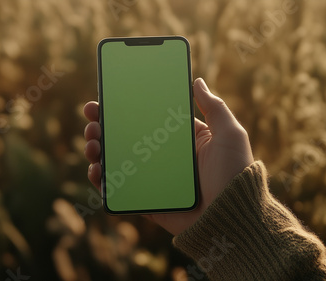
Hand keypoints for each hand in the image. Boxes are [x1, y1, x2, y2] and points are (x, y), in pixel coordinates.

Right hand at [83, 78, 253, 234]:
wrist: (232, 217)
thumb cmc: (234, 173)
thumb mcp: (229, 134)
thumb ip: (214, 107)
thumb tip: (196, 81)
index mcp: (181, 139)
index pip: (147, 117)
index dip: (126, 107)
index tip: (106, 97)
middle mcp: (164, 156)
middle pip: (126, 137)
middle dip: (104, 126)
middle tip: (92, 119)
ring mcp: (153, 178)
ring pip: (118, 160)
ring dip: (98, 150)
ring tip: (91, 143)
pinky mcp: (147, 199)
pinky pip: (120, 188)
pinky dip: (103, 180)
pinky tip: (96, 170)